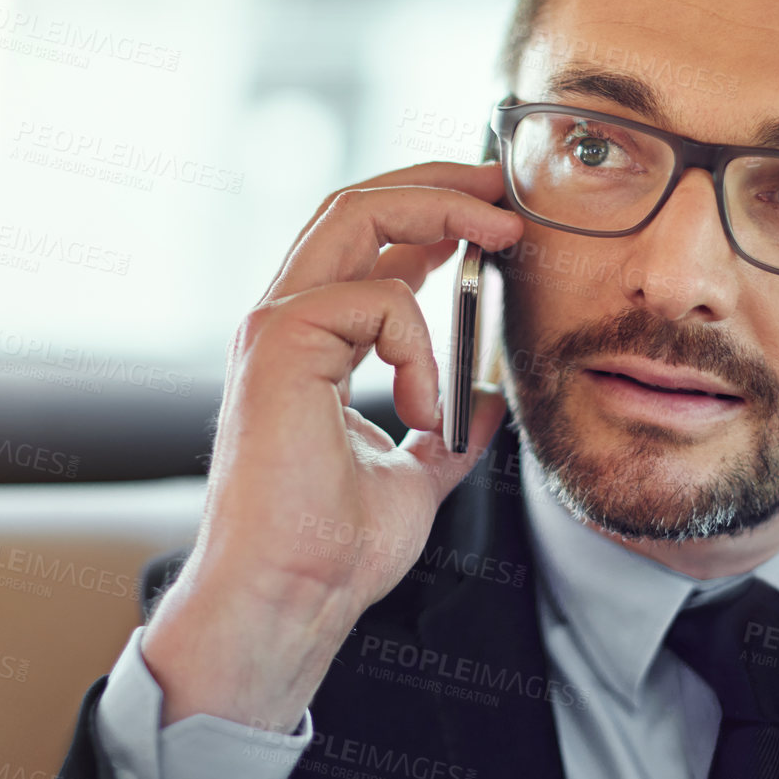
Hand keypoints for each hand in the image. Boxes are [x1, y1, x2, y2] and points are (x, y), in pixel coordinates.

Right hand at [141, 160, 523, 731]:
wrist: (293, 596)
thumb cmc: (334, 549)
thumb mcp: (415, 473)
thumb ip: (445, 427)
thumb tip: (485, 400)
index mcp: (312, 345)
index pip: (366, 245)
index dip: (432, 214)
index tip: (497, 218)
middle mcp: (286, 322)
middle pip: (355, 205)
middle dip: (436, 183)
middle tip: (502, 188)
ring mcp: (275, 328)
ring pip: (355, 216)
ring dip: (440, 213)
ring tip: (501, 239)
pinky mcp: (279, 345)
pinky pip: (375, 300)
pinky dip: (421, 347)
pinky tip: (426, 411)